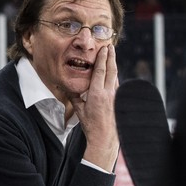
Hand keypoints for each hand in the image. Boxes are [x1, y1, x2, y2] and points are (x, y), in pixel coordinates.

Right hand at [72, 44, 119, 169]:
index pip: (100, 71)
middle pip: (111, 70)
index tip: (104, 49)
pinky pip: (117, 84)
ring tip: (112, 56)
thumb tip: (66, 89)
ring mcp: (116, 96)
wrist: (105, 138)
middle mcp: (108, 93)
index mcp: (96, 94)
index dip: (102, 59)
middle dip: (111, 57)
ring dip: (114, 65)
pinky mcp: (119, 100)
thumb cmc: (91, 125)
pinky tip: (113, 74)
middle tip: (111, 47)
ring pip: (116, 76)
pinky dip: (115, 76)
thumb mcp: (79, 111)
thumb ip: (74, 97)